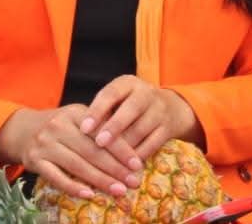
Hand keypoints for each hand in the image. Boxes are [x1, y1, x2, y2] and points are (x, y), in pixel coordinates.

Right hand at [0, 105, 141, 200]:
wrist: (23, 129)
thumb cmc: (62, 126)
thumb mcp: (79, 119)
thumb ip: (101, 129)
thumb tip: (132, 153)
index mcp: (76, 113)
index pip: (103, 133)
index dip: (122, 150)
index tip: (137, 165)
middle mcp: (59, 126)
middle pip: (92, 151)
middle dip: (115, 169)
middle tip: (133, 183)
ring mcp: (45, 144)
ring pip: (77, 165)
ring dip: (100, 181)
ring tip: (118, 191)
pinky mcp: (35, 161)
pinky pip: (56, 177)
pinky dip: (73, 187)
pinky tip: (90, 194)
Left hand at [80, 75, 202, 171]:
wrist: (171, 108)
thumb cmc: (130, 106)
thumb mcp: (119, 100)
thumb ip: (102, 113)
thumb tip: (79, 135)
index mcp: (128, 84)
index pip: (111, 93)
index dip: (97, 111)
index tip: (83, 128)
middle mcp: (146, 93)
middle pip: (131, 109)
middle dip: (114, 127)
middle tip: (99, 143)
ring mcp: (160, 110)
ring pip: (141, 129)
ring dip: (124, 147)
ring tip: (109, 161)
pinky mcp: (168, 128)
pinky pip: (153, 144)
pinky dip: (138, 156)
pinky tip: (125, 167)